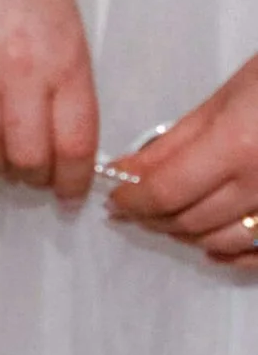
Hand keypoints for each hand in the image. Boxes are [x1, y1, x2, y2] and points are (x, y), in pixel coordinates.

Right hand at [0, 0, 97, 197]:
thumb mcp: (70, 30)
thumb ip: (68, 87)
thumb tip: (61, 146)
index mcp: (65, 61)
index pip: (73, 145)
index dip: (72, 182)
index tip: (69, 194)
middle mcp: (19, 69)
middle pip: (26, 156)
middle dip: (33, 178)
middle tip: (32, 176)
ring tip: (0, 162)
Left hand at [108, 50, 257, 261]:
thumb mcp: (227, 98)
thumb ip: (175, 141)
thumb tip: (131, 169)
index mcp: (237, 147)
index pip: (165, 191)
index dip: (132, 199)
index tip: (117, 196)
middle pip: (189, 220)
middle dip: (152, 216)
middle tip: (134, 206)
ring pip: (221, 242)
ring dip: (186, 234)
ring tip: (168, 218)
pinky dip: (232, 257)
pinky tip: (212, 247)